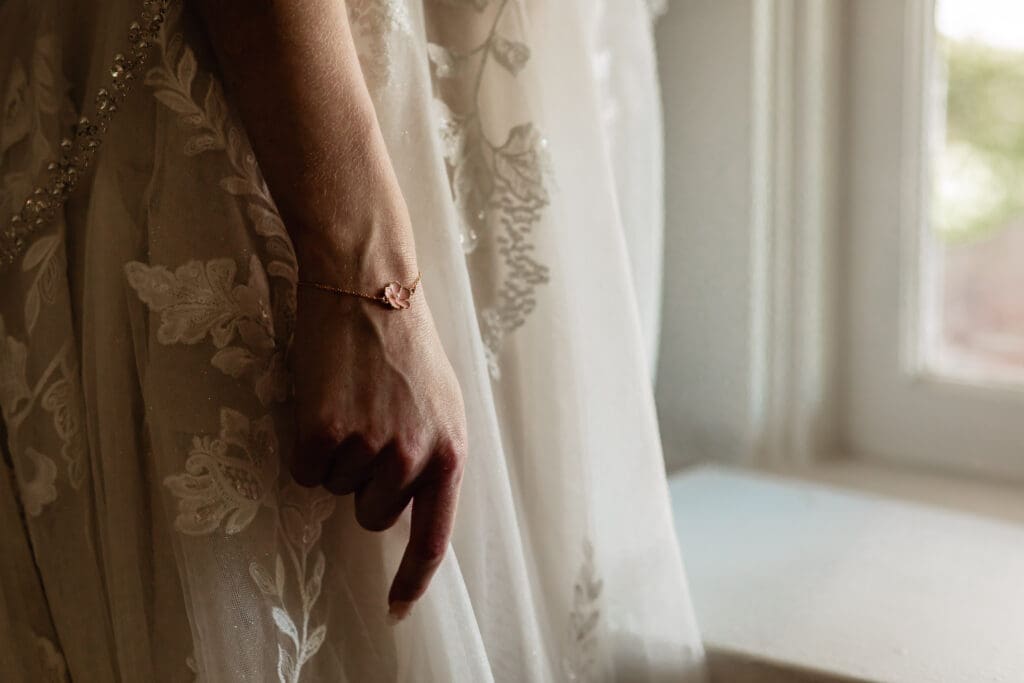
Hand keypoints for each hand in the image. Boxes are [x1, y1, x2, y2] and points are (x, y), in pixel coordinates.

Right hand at [289, 276, 466, 621]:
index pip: (432, 536)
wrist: (368, 288)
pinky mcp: (322, 433)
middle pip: (372, 515)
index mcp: (449, 452)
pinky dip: (305, 445)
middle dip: (364, 482)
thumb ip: (432, 458)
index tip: (395, 610)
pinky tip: (322, 401)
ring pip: (335, 489)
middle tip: (368, 424)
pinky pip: (304, 471)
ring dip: (336, 456)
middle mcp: (413, 457)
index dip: (411, 579)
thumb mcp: (442, 404)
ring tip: (350, 402)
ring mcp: (368, 447)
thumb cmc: (404, 347)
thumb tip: (408, 506)